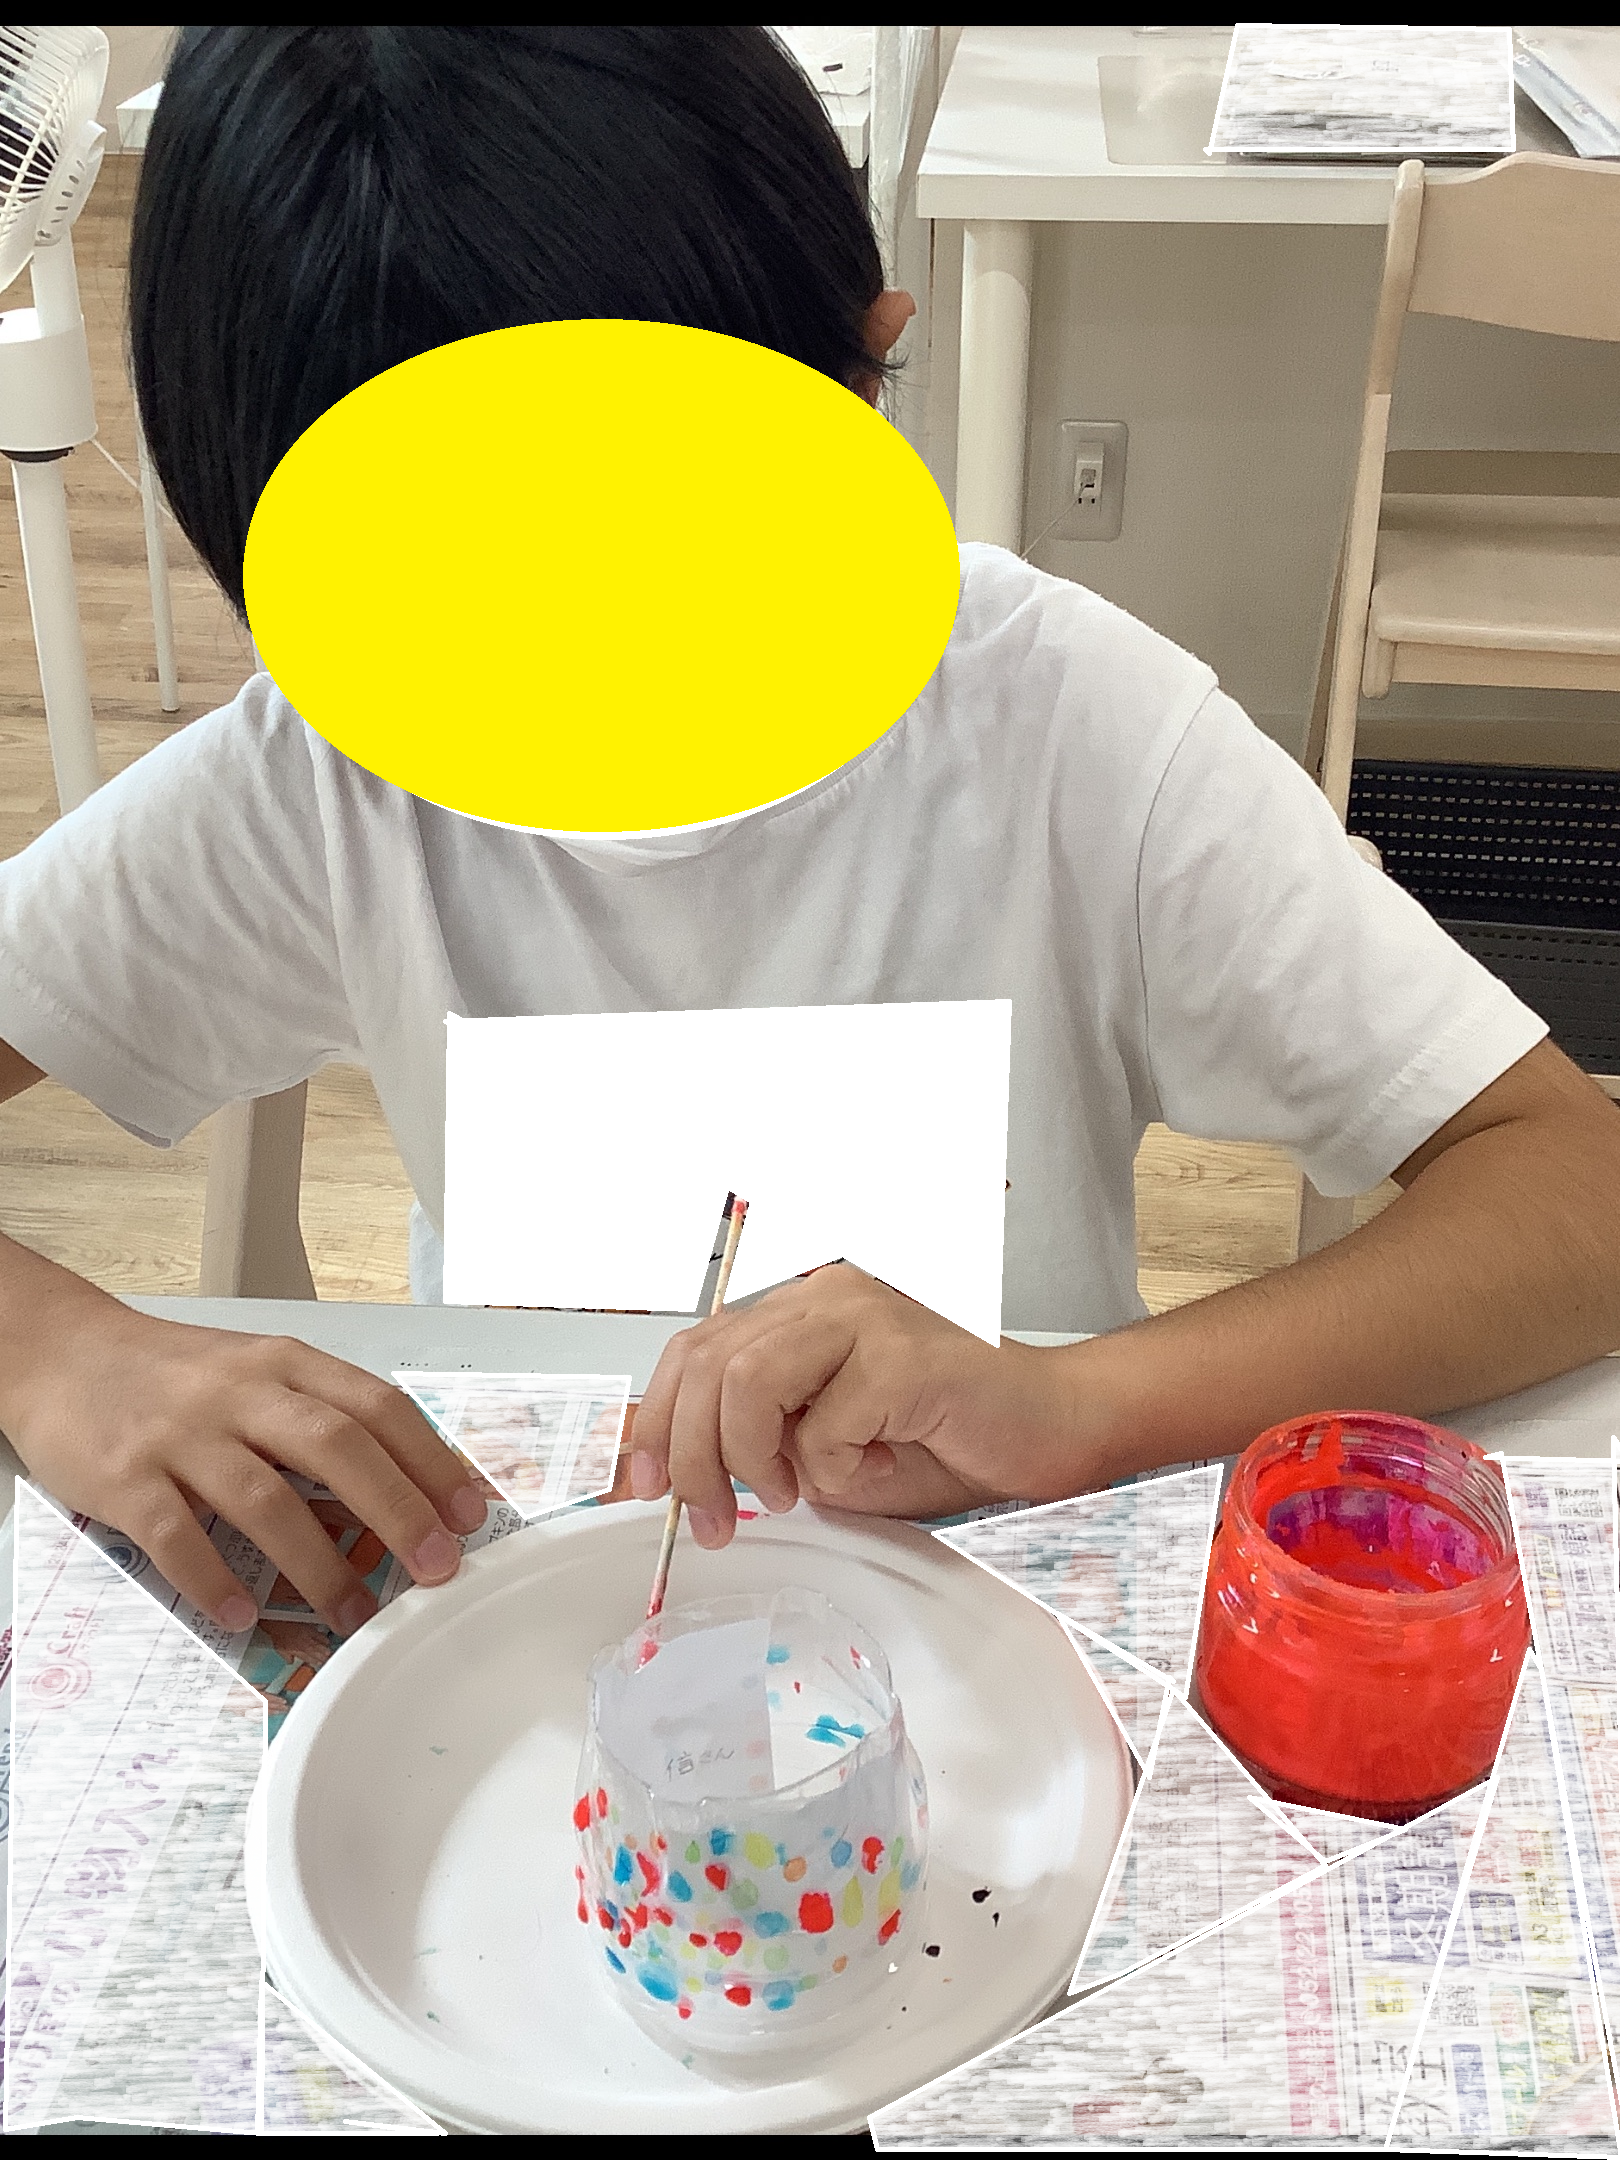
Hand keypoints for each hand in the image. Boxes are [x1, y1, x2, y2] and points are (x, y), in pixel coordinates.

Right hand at [0, 1297, 485, 1634]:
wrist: (63, 1352)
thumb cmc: (178, 1375)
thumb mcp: (260, 1372)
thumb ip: (323, 1417)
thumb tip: (409, 1489)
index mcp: (286, 1364)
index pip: (378, 1407)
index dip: (431, 1461)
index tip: (470, 1514)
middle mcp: (241, 1393)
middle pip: (337, 1447)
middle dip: (398, 1510)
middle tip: (436, 1567)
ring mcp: (182, 1434)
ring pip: (264, 1498)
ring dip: (317, 1562)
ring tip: (353, 1613)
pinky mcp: (125, 1477)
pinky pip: (176, 1536)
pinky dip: (214, 1579)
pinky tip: (243, 1614)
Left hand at [630, 1262, 1098, 1546]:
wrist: (1055, 1430)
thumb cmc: (948, 1440)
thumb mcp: (823, 1448)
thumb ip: (753, 1441)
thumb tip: (661, 1467)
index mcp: (805, 1306)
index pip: (697, 1346)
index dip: (658, 1418)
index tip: (645, 1483)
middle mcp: (829, 1294)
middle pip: (709, 1363)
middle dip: (693, 1458)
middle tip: (713, 1521)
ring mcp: (869, 1314)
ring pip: (748, 1380)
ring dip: (752, 1459)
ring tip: (792, 1494)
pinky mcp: (906, 1354)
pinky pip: (825, 1426)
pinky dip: (834, 1471)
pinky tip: (872, 1470)